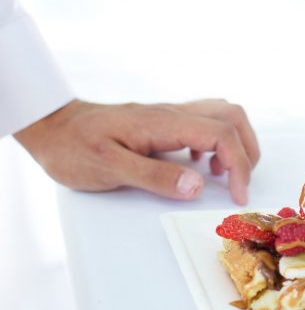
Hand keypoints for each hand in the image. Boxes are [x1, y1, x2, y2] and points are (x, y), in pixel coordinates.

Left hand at [14, 98, 259, 203]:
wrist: (52, 127)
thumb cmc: (74, 148)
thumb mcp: (109, 168)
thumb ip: (155, 177)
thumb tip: (197, 185)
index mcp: (163, 123)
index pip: (220, 134)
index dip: (239, 166)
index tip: (237, 196)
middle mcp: (171, 114)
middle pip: (232, 116)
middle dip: (247, 150)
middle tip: (239, 184)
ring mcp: (169, 115)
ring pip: (222, 115)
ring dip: (235, 144)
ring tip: (223, 176)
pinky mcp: (163, 122)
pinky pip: (204, 122)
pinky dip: (216, 143)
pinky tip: (200, 166)